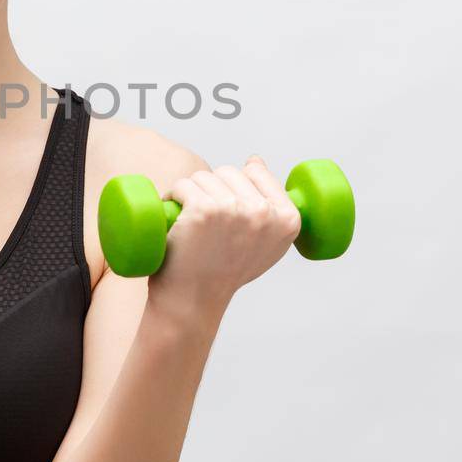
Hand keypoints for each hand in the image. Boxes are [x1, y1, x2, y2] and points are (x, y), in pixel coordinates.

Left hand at [144, 155, 303, 323]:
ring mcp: (234, 209)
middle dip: (211, 190)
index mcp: (289, 219)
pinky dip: (173, 196)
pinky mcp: (203, 209)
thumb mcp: (265, 243)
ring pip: (203, 176)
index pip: (258, 171)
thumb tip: (255, 161)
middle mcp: (264, 213)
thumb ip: (270, 205)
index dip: (236, 187)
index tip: (227, 214)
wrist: (194, 300)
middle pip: (229, 172)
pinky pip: (183, 185)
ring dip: (190, 194)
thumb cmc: (225, 270)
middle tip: (205, 223)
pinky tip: (174, 216)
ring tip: (190, 223)